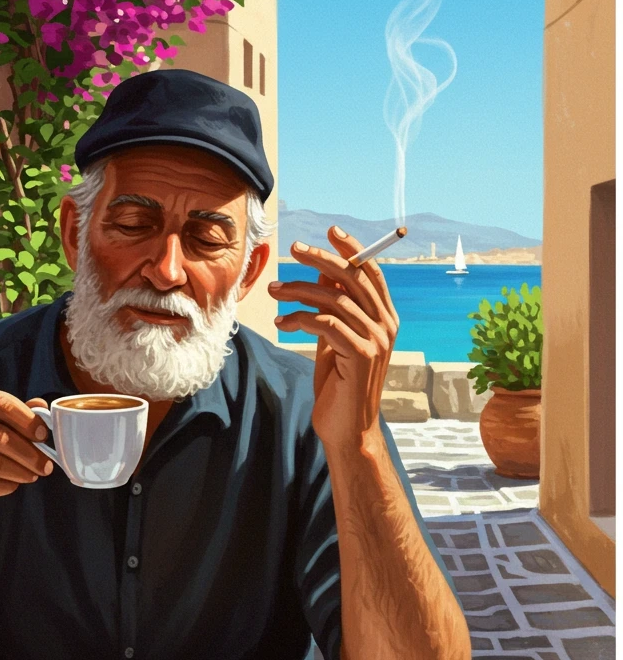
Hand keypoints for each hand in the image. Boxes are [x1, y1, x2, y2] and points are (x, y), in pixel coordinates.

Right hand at [0, 387, 53, 518]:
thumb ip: (14, 415)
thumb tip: (41, 406)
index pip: (0, 402)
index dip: (27, 419)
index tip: (44, 436)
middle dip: (28, 452)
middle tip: (46, 466)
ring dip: (19, 471)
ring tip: (33, 476)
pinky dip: (2, 487)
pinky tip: (12, 486)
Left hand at [268, 227, 399, 449]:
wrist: (346, 427)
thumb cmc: (339, 382)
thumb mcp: (336, 337)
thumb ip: (335, 307)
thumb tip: (324, 274)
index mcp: (386, 317)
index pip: (371, 272)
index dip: (352, 249)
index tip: (330, 232)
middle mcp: (387, 325)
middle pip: (354, 278)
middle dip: (322, 259)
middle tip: (293, 250)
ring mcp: (377, 340)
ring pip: (335, 299)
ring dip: (299, 290)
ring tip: (273, 290)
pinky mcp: (360, 355)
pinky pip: (326, 323)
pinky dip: (300, 318)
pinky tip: (282, 323)